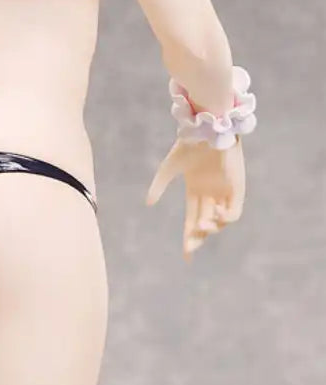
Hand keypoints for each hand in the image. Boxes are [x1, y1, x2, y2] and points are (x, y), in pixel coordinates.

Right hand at [145, 137, 244, 260]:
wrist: (207, 128)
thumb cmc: (188, 145)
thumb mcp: (169, 167)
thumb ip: (159, 185)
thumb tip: (148, 203)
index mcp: (195, 190)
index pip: (192, 220)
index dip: (189, 237)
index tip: (186, 255)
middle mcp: (210, 194)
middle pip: (205, 224)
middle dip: (198, 238)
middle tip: (190, 249)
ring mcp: (224, 192)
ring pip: (220, 221)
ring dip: (211, 228)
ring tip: (202, 226)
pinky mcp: (236, 188)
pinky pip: (234, 211)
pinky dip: (225, 218)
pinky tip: (216, 214)